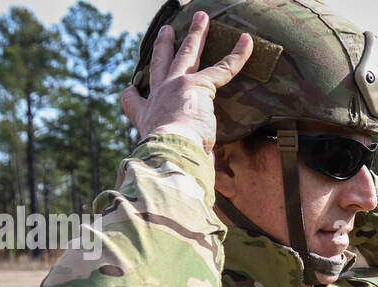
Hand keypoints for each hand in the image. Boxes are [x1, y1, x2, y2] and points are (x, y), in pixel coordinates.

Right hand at [120, 11, 253, 152]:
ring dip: (196, 34)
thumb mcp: (171, 160)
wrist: (171, 152)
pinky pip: (223, 67)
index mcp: (148, 116)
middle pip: (162, 64)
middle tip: (166, 31)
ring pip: (188, 53)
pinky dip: (238, 55)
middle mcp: (159, 96)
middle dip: (164, 46)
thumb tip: (207, 178)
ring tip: (202, 18)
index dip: (133, 95)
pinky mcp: (199, 84)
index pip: (134, 102)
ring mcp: (177, 85)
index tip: (131, 90)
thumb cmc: (170, 161)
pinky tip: (247, 41)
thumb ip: (186, 161)